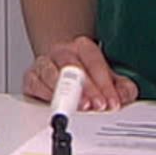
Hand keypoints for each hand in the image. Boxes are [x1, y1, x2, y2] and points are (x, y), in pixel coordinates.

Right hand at [23, 36, 137, 110]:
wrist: (62, 71)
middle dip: (86, 88)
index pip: (94, 62)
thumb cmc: (87, 76)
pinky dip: (45, 95)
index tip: (111, 102)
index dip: (104, 84)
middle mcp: (62, 51)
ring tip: (78, 108)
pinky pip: (35, 84)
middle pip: (72, 66)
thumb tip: (124, 95)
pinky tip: (56, 105)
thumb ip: (122, 87)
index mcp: (82, 47)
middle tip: (97, 105)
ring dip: (66, 92)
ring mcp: (44, 63)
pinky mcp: (31, 78)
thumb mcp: (109, 79)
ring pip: (51, 73)